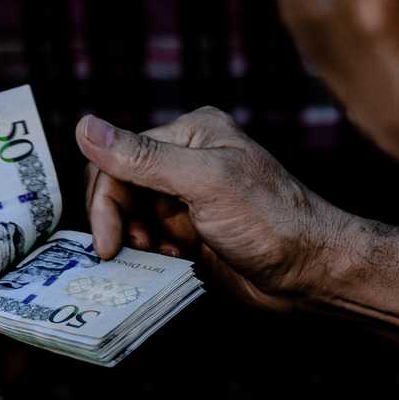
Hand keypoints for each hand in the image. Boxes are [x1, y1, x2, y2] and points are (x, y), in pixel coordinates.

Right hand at [76, 107, 348, 311]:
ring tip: (163, 260)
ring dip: (137, 245)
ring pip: (133, 221)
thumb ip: (144, 158)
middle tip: (127, 254)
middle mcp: (187, 163)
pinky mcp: (195, 237)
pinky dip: (153, 260)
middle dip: (119, 225)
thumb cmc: (271, 221)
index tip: (107, 243)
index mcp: (191, 135)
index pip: (119, 157)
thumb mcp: (205, 183)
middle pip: (121, 190)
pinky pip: (152, 245)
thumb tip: (84, 126)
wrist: (313, 273)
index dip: (105, 200)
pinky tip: (176, 267)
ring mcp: (190, 203)